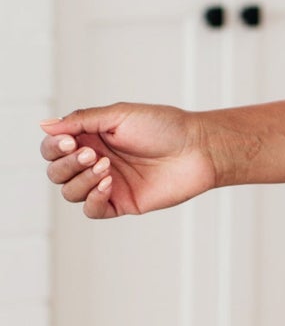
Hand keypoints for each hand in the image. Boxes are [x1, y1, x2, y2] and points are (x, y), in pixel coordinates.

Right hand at [39, 102, 221, 219]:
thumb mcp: (119, 115)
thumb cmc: (164, 126)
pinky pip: (92, 210)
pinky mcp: (121, 203)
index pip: (53, 148)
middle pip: (56, 172)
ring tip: (106, 166)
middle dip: (67, 164)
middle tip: (91, 153)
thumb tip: (45, 125)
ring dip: (81, 179)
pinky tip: (108, 184)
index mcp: (90, 137)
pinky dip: (93, 198)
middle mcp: (94, 161)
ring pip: (70, 192)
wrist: (197, 148)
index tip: (67, 140)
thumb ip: (81, 120)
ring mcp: (107, 183)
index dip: (53, 147)